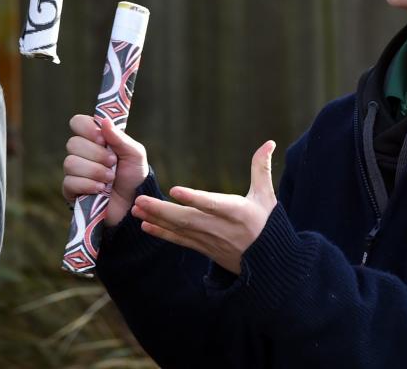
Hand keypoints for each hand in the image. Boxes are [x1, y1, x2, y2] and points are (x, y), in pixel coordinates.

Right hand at [62, 115, 148, 226]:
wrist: (133, 204)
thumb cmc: (134, 176)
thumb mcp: (134, 154)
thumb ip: (120, 138)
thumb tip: (104, 121)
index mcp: (94, 139)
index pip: (77, 123)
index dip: (87, 129)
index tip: (102, 138)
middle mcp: (81, 153)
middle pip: (73, 143)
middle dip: (96, 154)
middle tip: (112, 163)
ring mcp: (74, 171)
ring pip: (71, 163)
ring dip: (94, 171)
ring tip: (110, 179)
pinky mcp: (70, 190)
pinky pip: (70, 182)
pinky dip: (88, 185)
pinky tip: (101, 190)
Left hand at [130, 140, 277, 274]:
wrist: (270, 264)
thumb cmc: (268, 224)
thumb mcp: (267, 197)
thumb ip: (261, 168)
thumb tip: (269, 142)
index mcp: (237, 212)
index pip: (213, 205)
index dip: (194, 198)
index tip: (174, 190)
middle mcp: (221, 228)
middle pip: (188, 219)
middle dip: (162, 211)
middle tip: (140, 200)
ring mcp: (210, 240)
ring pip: (180, 230)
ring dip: (156, 219)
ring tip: (136, 208)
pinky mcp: (204, 249)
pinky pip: (180, 241)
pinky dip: (162, 234)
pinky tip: (145, 225)